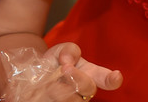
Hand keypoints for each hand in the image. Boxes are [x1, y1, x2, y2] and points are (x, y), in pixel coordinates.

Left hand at [0, 42, 121, 101]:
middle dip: (77, 77)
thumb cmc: (53, 63)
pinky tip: (39, 94)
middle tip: (65, 68)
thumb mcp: (61, 50)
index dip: (112, 79)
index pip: (106, 78)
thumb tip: (68, 61)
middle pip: (88, 89)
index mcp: (89, 75)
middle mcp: (83, 92)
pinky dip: (44, 98)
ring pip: (70, 100)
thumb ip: (69, 50)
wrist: (31, 77)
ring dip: (57, 89)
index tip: (116, 77)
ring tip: (47, 84)